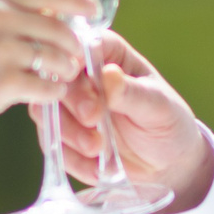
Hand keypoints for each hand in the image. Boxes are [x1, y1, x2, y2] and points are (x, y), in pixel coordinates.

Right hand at [0, 0, 92, 141]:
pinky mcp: (4, 82)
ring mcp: (0, 49)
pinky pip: (48, 86)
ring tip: (62, 74)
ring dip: (66, 68)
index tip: (93, 8)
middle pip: (59, 26)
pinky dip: (53, 91)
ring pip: (58, 57)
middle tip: (76, 55)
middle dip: (74, 43)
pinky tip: (46, 93)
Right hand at [56, 31, 213, 211]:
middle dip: (73, 101)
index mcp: (108, 54)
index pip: (81, 45)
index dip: (77, 62)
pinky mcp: (62, 134)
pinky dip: (72, 158)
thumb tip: (109, 75)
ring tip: (97, 149)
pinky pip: (52, 144)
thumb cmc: (167, 122)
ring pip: (45, 111)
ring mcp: (68, 106)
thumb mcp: (158, 107)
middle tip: (94, 120)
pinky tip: (96, 168)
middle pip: (56, 78)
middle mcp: (82, 75)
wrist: (167, 162)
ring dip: (68, 133)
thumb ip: (132, 93)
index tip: (91, 87)